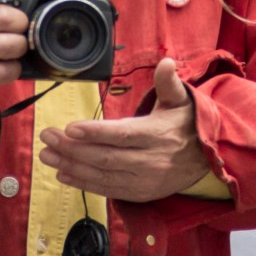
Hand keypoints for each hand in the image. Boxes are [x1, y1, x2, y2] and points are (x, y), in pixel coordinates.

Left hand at [38, 57, 209, 202]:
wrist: (208, 159)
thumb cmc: (187, 123)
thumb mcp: (182, 99)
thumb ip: (169, 82)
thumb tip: (167, 62)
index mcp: (157, 135)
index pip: (122, 135)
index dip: (95, 133)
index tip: (70, 127)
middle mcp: (149, 161)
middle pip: (105, 157)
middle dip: (72, 148)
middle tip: (47, 137)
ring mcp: (143, 181)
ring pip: (102, 176)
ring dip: (71, 166)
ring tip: (47, 155)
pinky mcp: (139, 194)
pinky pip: (107, 190)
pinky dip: (84, 184)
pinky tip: (63, 174)